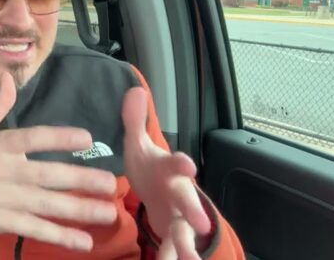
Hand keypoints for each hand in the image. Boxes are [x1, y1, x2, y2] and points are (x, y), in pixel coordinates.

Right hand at [0, 72, 117, 258]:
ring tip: (108, 212)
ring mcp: (3, 199)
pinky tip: (83, 241)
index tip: (87, 139)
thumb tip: (8, 76)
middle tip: (110, 183)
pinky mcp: (1, 221)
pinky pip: (35, 229)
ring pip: (46, 205)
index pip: (33, 138)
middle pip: (47, 175)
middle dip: (80, 180)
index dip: (59, 138)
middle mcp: (3, 172)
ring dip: (78, 209)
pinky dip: (59, 236)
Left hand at [121, 87, 211, 259]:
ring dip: (186, 246)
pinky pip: (174, 250)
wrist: (159, 193)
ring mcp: (180, 217)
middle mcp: (180, 194)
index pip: (177, 164)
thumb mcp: (138, 145)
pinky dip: (171, 259)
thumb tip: (133, 90)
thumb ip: (134, 122)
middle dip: (193, 212)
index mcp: (169, 170)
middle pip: (189, 203)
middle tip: (200, 224)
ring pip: (186, 232)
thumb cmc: (150, 168)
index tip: (188, 165)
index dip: (182, 164)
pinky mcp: (174, 236)